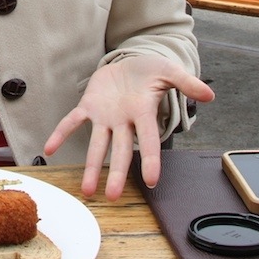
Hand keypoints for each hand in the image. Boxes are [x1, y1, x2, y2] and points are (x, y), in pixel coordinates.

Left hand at [44, 55, 213, 200]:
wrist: (130, 62)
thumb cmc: (150, 71)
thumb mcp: (169, 71)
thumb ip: (186, 83)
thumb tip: (210, 96)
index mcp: (143, 113)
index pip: (149, 140)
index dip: (151, 160)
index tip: (153, 181)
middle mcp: (124, 121)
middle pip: (121, 150)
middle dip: (118, 173)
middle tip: (113, 196)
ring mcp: (105, 116)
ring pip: (98, 144)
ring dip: (92, 166)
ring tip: (86, 190)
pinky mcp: (89, 106)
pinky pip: (72, 121)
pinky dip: (61, 133)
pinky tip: (49, 149)